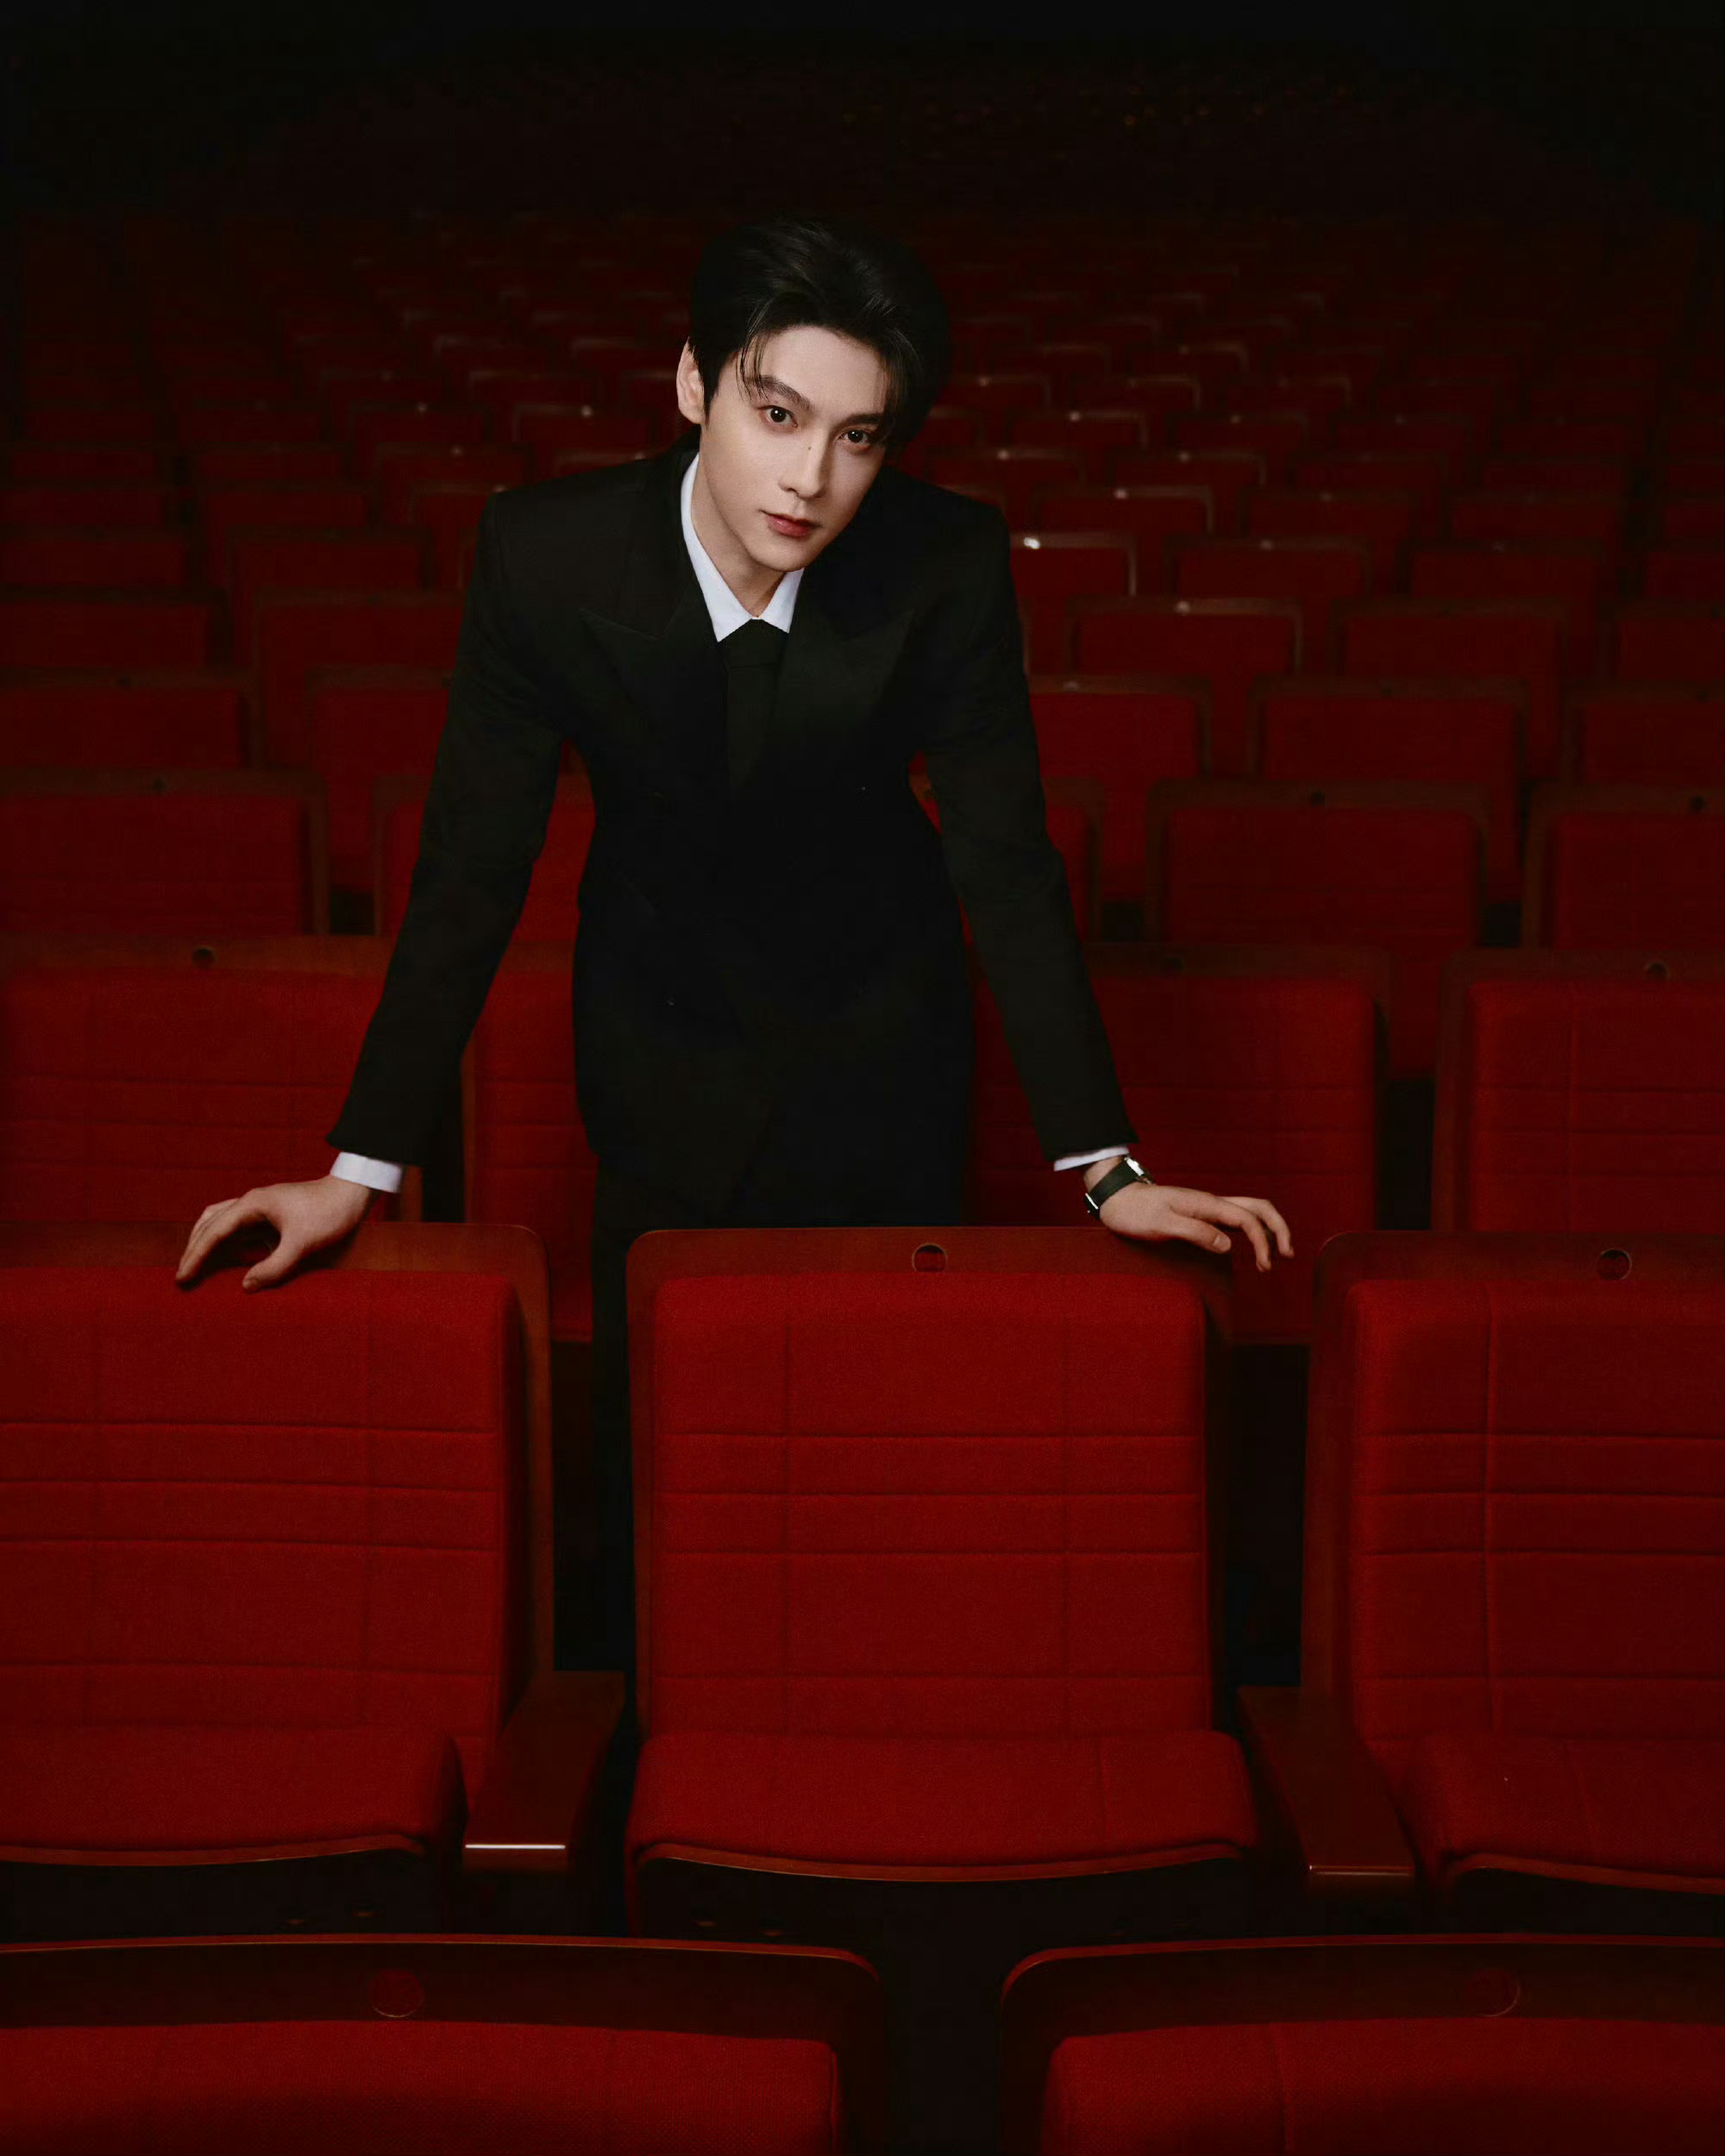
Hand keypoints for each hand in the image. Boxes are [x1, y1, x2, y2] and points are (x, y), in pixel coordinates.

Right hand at [174, 1175, 376, 1292]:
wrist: (352, 1193)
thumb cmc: (329, 1213)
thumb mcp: (303, 1243)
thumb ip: (275, 1267)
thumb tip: (245, 1286)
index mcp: (252, 1204)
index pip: (214, 1232)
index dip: (196, 1256)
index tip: (182, 1277)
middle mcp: (251, 1204)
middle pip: (210, 1224)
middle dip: (194, 1249)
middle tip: (182, 1276)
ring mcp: (261, 1209)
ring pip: (222, 1225)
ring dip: (208, 1245)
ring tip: (197, 1269)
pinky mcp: (271, 1218)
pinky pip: (240, 1232)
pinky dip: (228, 1246)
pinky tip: (228, 1263)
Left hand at [1090, 1170, 1293, 1271]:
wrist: (1117, 1200)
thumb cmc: (1135, 1213)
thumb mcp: (1162, 1224)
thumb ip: (1195, 1232)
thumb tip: (1228, 1245)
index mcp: (1206, 1204)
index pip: (1247, 1219)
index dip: (1263, 1242)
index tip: (1265, 1266)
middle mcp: (1212, 1203)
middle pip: (1258, 1208)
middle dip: (1278, 1228)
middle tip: (1288, 1255)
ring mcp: (1207, 1208)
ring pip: (1249, 1212)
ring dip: (1267, 1230)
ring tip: (1275, 1257)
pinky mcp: (1201, 1215)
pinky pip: (1235, 1220)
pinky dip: (1252, 1232)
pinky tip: (1251, 1249)